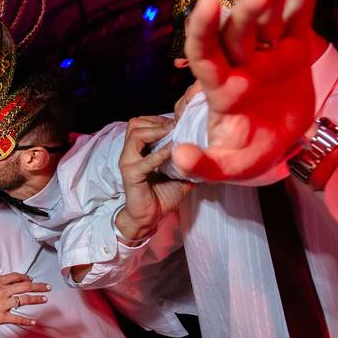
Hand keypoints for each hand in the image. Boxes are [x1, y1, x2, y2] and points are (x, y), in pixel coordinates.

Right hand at [0, 273, 49, 329]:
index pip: (15, 277)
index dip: (25, 277)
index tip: (31, 278)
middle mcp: (2, 291)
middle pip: (25, 286)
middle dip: (38, 286)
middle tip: (47, 287)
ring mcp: (3, 304)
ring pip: (25, 299)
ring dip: (36, 299)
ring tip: (44, 299)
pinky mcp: (1, 317)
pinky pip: (17, 318)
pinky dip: (26, 320)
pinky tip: (33, 321)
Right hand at [117, 116, 194, 239]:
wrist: (149, 217)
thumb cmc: (161, 195)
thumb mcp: (179, 173)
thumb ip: (187, 160)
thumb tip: (208, 151)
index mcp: (138, 150)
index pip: (143, 122)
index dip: (160, 120)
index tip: (179, 124)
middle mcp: (130, 153)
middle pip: (135, 123)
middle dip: (157, 122)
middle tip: (176, 128)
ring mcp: (128, 162)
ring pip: (136, 134)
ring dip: (157, 132)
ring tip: (173, 136)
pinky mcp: (131, 174)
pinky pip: (146, 159)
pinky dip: (161, 153)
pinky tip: (173, 151)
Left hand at [173, 0, 318, 180]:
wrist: (277, 145)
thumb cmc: (247, 154)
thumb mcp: (227, 167)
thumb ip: (204, 166)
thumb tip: (180, 156)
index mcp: (221, 90)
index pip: (205, 56)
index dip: (203, 32)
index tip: (206, 6)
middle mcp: (240, 65)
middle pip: (239, 32)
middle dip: (247, 10)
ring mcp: (267, 54)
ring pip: (267, 17)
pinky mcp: (294, 49)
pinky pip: (297, 14)